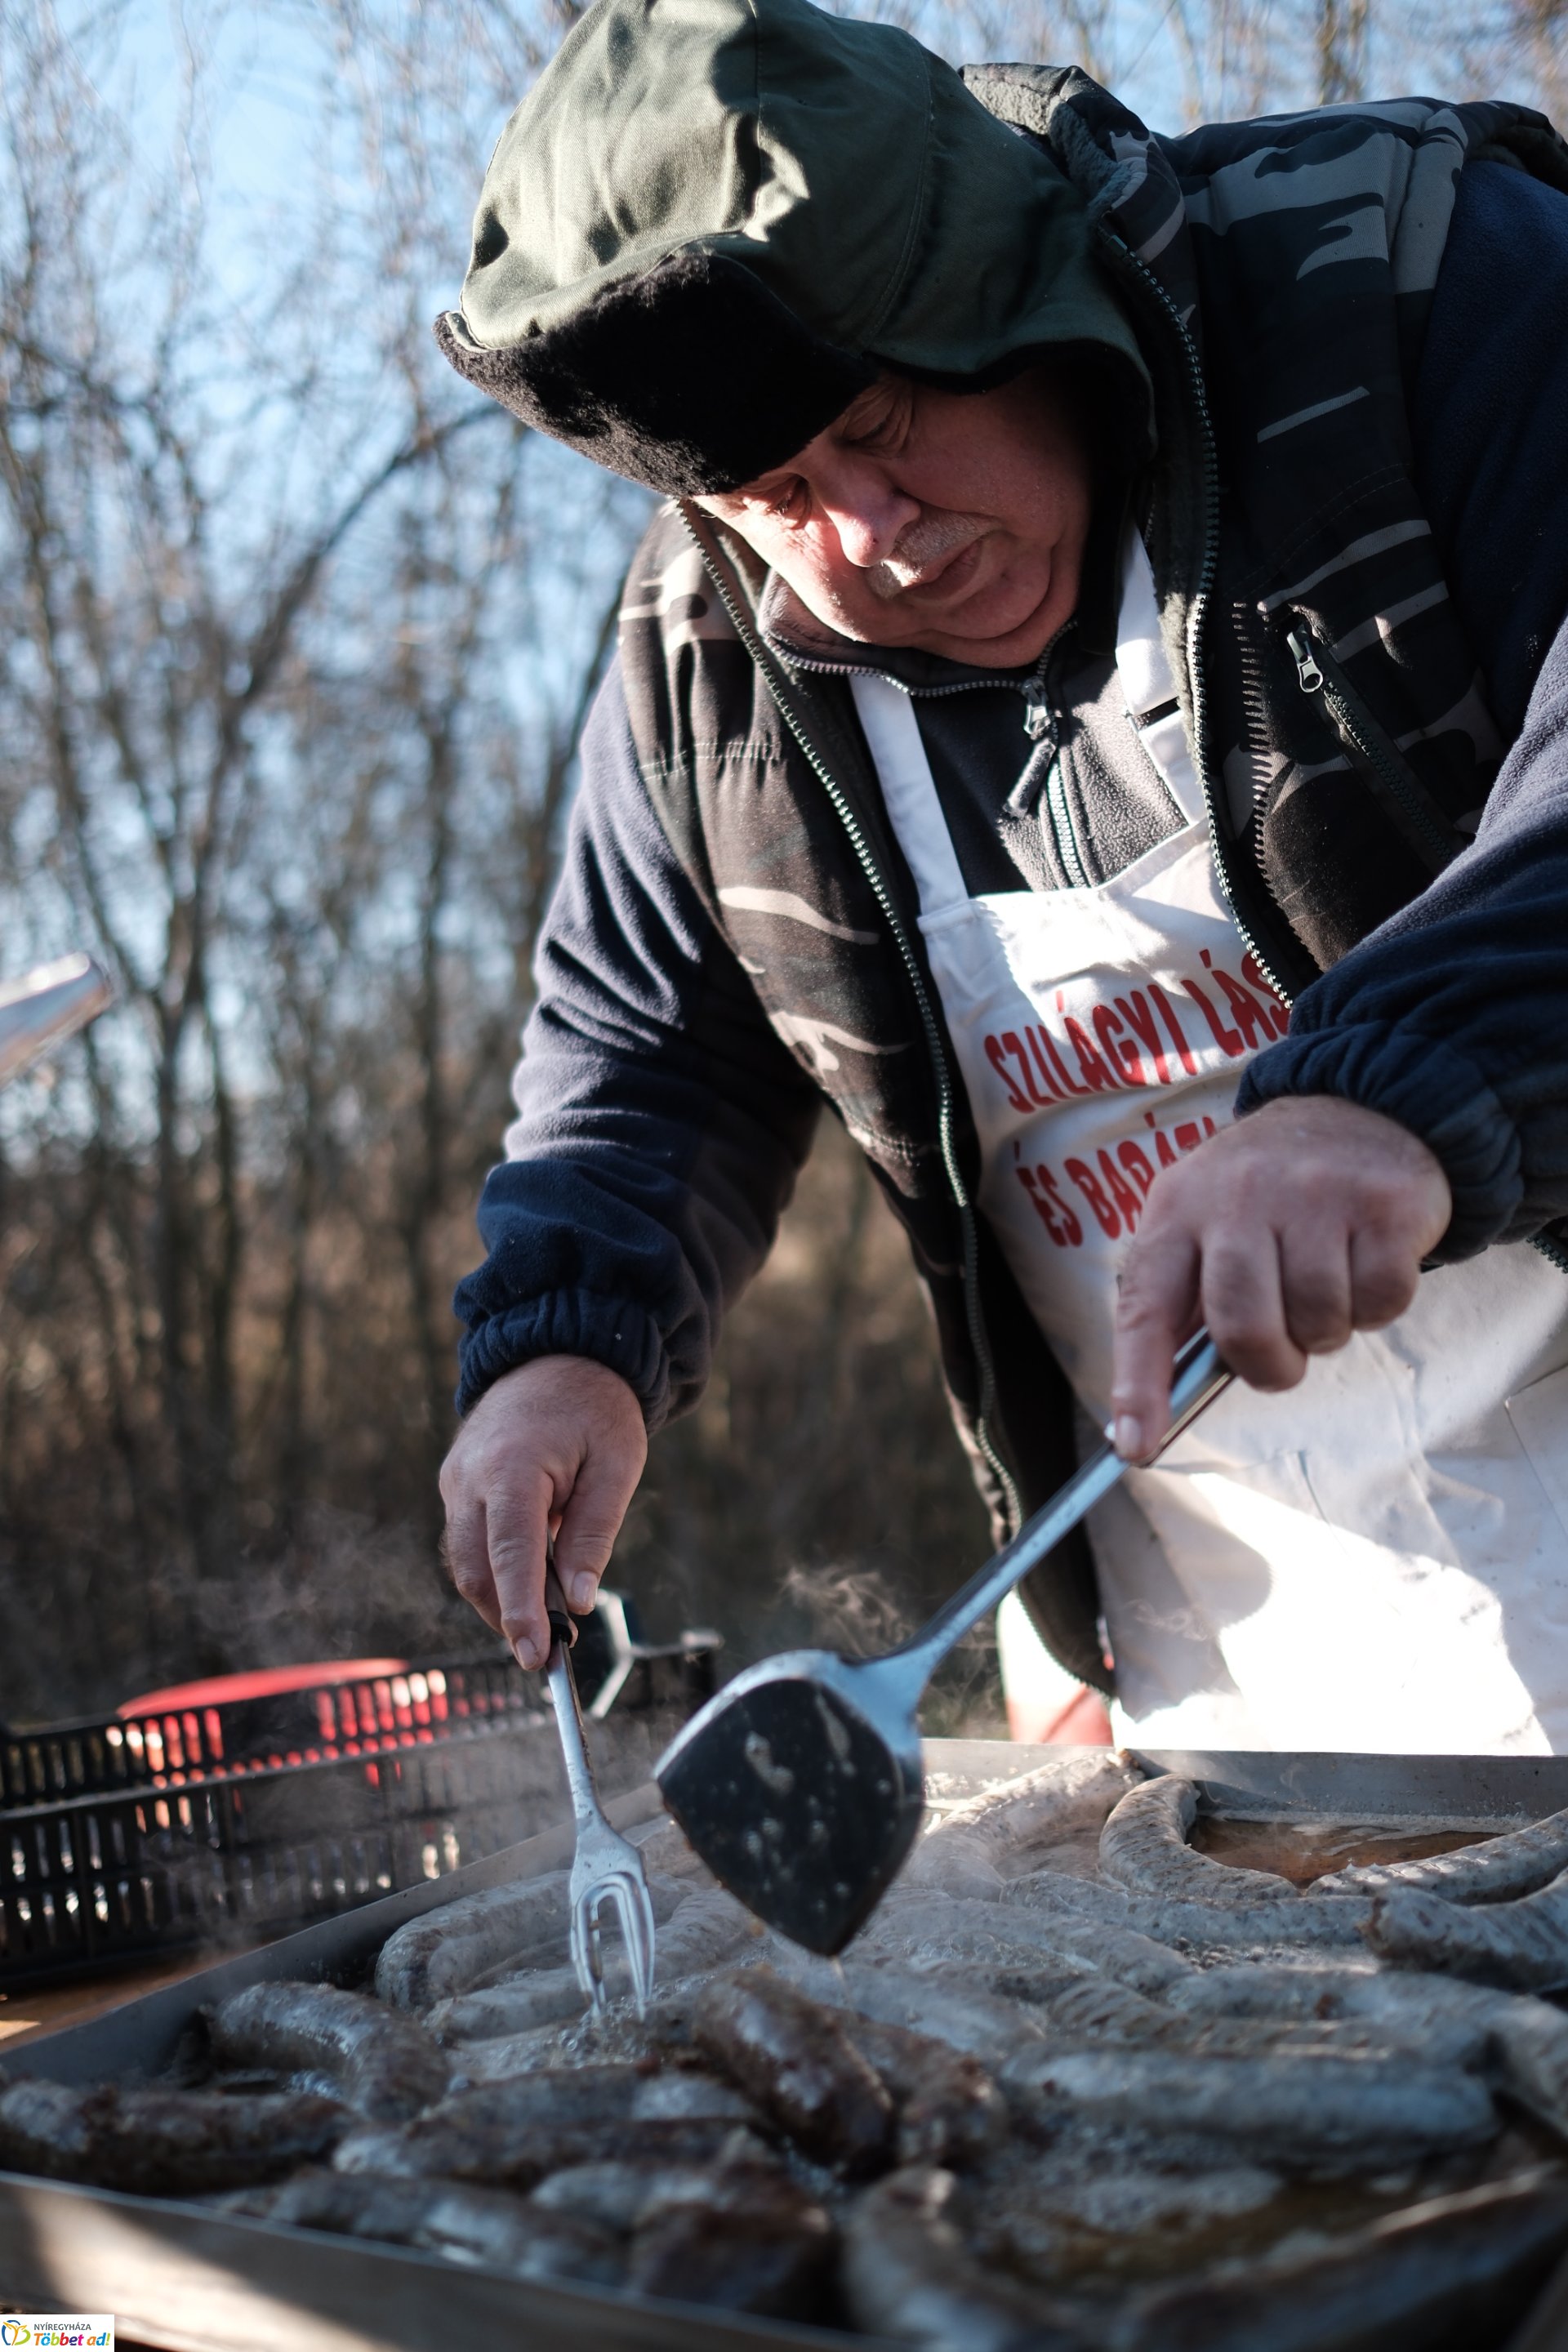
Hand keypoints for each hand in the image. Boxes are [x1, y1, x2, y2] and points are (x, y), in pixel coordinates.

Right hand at [438, 1355, 646, 1667]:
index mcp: (512, 1469)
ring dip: (498, 1596)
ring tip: (542, 1621)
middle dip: (505, 1617)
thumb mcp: (616, 1467)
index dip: (520, 1613)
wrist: (559, 1352)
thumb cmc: (595, 1409)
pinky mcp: (456, 1482)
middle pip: (474, 1568)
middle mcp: (470, 1477)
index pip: (510, 1556)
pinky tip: (529, 1579)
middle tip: (544, 1653)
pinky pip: (467, 1539)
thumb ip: (594, 1534)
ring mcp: (456, 1479)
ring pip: (465, 1560)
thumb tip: (575, 1601)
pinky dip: (493, 1568)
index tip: (535, 1657)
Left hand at [1110, 1096, 1451, 1461]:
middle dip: (1268, 1365)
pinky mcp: (1383, 1204)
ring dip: (1327, 1330)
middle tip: (1284, 1352)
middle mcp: (1238, 1196)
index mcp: (1178, 1208)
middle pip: (1243, 1327)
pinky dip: (1376, 1307)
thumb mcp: (1207, 1219)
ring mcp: (1314, 1195)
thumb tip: (1168, 1401)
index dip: (1138, 1383)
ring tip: (1325, 1281)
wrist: (1360, 1109)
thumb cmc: (1270, 1194)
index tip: (1134, 1444)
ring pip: (1319, 1322)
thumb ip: (1188, 1299)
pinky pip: (1379, 1303)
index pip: (1145, 1307)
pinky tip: (1364, 1261)